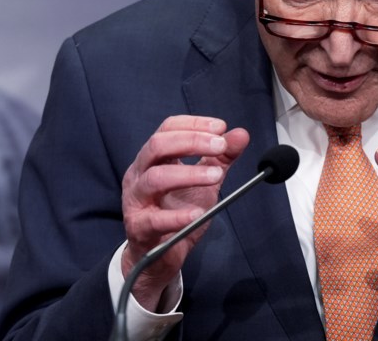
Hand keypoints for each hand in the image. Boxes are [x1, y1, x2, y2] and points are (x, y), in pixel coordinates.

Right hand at [121, 115, 249, 309]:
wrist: (158, 255)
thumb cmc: (176, 210)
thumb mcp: (203, 180)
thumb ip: (220, 158)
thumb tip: (241, 134)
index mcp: (153, 158)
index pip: (167, 129)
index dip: (193, 124)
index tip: (221, 127)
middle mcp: (139, 174)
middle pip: (157, 145)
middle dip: (192, 141)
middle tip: (220, 145)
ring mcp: (136, 200)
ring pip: (155, 178)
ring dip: (189, 174)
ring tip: (216, 177)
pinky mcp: (140, 228)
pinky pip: (155, 220)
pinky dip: (178, 216)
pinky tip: (198, 214)